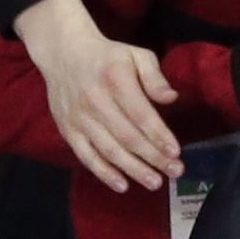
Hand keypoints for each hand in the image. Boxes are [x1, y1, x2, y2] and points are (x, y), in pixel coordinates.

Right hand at [14, 0, 181, 192]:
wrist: (63, 53)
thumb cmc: (109, 57)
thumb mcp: (136, 55)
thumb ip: (155, 76)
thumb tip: (171, 98)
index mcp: (114, 80)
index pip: (140, 114)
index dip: (159, 135)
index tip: (176, 152)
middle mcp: (94, 101)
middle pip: (127, 136)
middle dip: (153, 157)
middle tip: (175, 172)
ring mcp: (78, 118)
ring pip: (108, 149)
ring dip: (133, 169)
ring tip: (155, 182)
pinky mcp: (67, 129)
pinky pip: (86, 155)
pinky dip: (103, 172)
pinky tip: (122, 185)